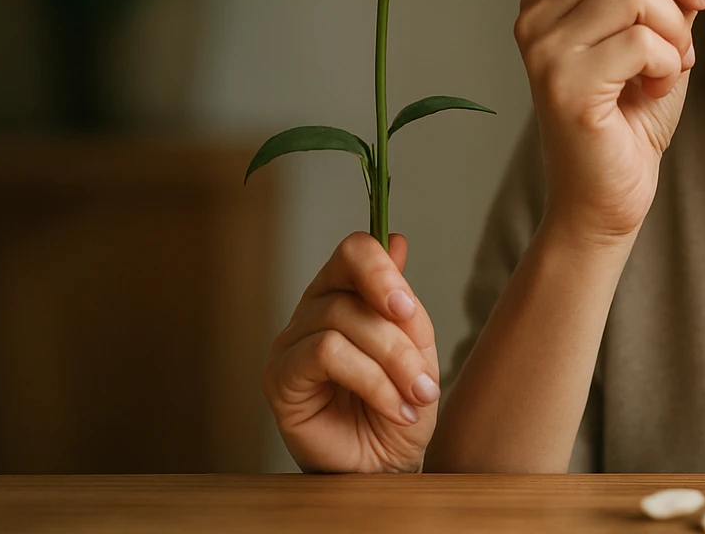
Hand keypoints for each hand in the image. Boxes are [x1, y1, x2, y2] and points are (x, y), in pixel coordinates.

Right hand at [262, 232, 439, 472]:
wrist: (389, 464)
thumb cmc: (400, 404)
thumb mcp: (417, 347)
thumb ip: (402, 298)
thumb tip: (397, 239)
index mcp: (345, 293)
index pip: (353, 252)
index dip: (381, 270)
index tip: (407, 308)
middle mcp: (312, 311)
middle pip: (349, 289)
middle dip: (398, 336)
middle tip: (426, 375)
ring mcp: (290, 343)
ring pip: (340, 323)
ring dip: (392, 364)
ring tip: (416, 398)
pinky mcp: (278, 378)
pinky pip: (325, 355)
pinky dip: (371, 381)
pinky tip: (394, 408)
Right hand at [513, 0, 704, 243]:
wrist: (610, 199)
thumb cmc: (633, 116)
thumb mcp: (669, 30)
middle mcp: (536, 11)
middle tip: (700, 13)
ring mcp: (542, 46)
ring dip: (676, 27)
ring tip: (673, 63)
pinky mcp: (562, 82)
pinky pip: (641, 40)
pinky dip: (669, 63)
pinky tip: (656, 89)